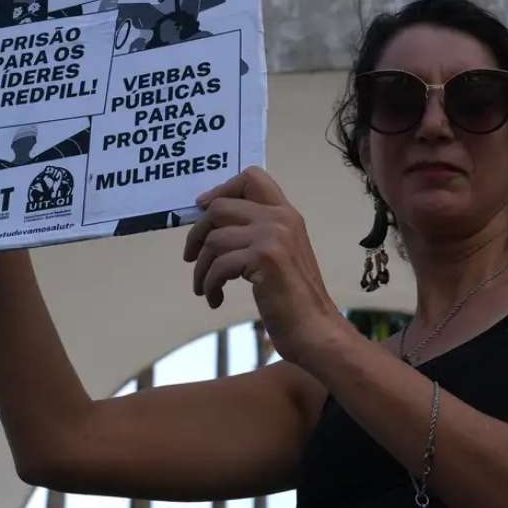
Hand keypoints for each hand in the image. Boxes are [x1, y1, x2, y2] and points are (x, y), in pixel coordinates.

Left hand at [183, 167, 346, 366]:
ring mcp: (274, 236)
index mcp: (287, 214)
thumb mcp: (280, 256)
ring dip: (201, 268)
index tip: (202, 209)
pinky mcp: (265, 258)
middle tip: (192, 257)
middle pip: (221, 207)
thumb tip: (212, 222)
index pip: (252, 177)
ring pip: (214, 239)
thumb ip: (258, 233)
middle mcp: (281, 218)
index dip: (221, 189)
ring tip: (205, 288)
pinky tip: (215, 299)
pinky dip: (209, 284)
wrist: (316, 330)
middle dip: (197, 233)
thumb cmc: (294, 300)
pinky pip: (218, 265)